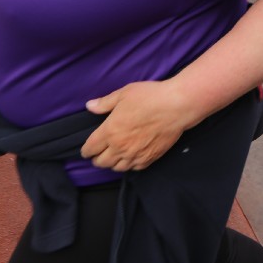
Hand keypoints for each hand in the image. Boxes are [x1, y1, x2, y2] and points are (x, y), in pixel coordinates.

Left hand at [81, 80, 197, 171]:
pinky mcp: (149, 158)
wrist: (176, 106)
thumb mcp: (123, 94)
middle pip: (101, 162)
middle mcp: (120, 147)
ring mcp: (135, 155)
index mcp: (110, 131)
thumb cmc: (150, 97)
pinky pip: (133, 168)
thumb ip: (104, 103)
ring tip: (112, 158)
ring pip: (116, 168)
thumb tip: (89, 106)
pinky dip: (128, 166)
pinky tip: (129, 159)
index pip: (90, 148)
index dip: (86, 150)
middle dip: (96, 159)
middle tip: (97, 155)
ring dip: (111, 164)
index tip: (86, 150)